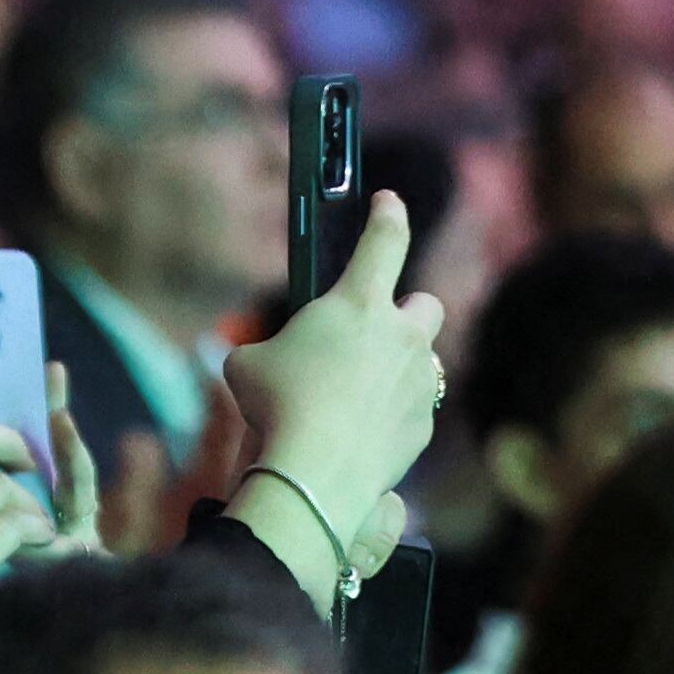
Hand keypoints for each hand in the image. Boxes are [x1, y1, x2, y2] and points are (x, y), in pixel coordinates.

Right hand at [221, 189, 444, 602]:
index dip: (387, 214)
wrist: (316, 472)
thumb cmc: (277, 407)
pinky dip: (392, 416)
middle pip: (426, 304)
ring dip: (398, 369)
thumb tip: (265, 366)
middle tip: (378, 332)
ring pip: (423, 362)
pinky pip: (413, 410)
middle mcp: (400, 335)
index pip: (384, 240)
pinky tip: (360, 435)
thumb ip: (266, 351)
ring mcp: (418, 381)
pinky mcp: (423, 425)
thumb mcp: (248, 366)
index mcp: (358, 303)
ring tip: (359, 396)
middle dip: (405, 314)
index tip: (388, 202)